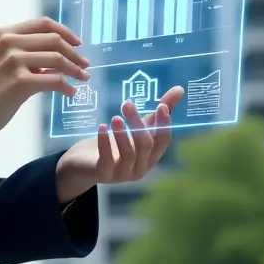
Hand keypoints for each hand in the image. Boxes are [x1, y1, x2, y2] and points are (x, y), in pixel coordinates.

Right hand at [0, 17, 90, 152]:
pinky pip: (54, 80)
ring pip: (57, 59)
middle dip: (74, 53)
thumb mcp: (0, 62)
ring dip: (75, 69)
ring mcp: (14, 62)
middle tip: (85, 65)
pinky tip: (70, 92)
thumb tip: (53, 59)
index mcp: (4, 34)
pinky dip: (67, 87)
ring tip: (83, 78)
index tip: (78, 43)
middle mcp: (9, 43)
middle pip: (54, 40)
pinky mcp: (20, 82)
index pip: (43, 24)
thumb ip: (24, 55)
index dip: (66, 32)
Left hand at [55, 86, 184, 203]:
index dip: (164, 124)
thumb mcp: (136, 127)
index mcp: (151, 156)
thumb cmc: (115, 145)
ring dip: (122, 134)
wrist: (84, 165)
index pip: (163, 141)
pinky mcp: (104, 174)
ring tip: (115, 118)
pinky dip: (105, 142)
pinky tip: (102, 127)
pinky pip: (107, 159)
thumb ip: (157, 111)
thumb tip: (179, 89)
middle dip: (137, 123)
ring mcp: (123, 174)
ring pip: (129, 154)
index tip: (161, 106)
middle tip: (126, 104)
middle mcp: (141, 168)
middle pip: (145, 145)